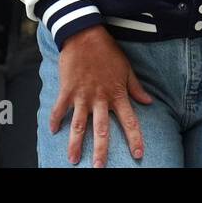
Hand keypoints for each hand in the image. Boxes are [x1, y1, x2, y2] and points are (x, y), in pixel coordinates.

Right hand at [51, 26, 153, 166]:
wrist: (85, 34)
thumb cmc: (107, 51)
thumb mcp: (126, 68)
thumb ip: (135, 88)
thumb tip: (149, 102)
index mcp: (117, 94)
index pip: (129, 121)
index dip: (134, 139)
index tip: (139, 155)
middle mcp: (100, 98)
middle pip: (102, 130)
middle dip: (102, 151)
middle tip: (100, 168)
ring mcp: (82, 95)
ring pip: (79, 125)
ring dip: (76, 144)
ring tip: (74, 160)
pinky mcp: (67, 89)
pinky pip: (60, 109)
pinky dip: (55, 120)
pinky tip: (52, 131)